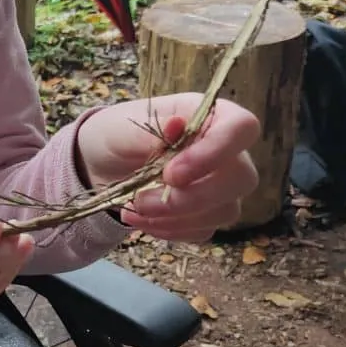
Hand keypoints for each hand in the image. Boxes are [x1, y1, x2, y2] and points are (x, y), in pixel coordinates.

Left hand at [76, 93, 260, 241]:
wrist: (102, 164)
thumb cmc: (118, 135)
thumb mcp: (122, 127)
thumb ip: (151, 131)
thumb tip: (178, 125)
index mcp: (209, 116)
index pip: (243, 127)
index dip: (216, 153)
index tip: (172, 174)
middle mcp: (225, 151)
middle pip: (242, 179)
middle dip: (191, 198)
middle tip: (142, 200)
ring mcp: (221, 185)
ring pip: (226, 211)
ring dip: (175, 219)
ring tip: (132, 210)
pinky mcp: (207, 214)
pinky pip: (204, 231)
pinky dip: (169, 230)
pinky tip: (140, 219)